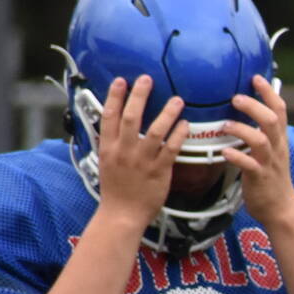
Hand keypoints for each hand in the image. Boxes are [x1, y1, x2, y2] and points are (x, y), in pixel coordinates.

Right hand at [93, 76, 184, 227]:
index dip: (114, 96)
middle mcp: (124, 151)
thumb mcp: (106, 164)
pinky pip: (171, 149)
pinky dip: (178, 135)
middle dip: (139, 96)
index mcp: (108, 148)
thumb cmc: (116, 191)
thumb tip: (116, 129)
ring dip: (166, 113)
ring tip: (177, 99)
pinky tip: (186, 124)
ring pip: (155, 130)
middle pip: (130, 117)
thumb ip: (113, 145)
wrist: (121, 214)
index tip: (121, 81)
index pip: (109, 116)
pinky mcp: (159, 171)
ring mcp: (142, 160)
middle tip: (147, 79)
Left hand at [221, 76, 293, 220]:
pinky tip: (225, 152)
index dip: (268, 93)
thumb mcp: (272, 151)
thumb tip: (245, 115)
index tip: (255, 77)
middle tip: (235, 97)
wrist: (281, 207)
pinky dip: (237, 156)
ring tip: (226, 124)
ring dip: (242, 129)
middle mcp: (277, 148)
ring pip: (261, 140)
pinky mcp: (260, 178)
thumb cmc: (270, 178)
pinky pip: (249, 165)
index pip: (280, 110)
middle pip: (272, 120)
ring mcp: (269, 163)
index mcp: (279, 139)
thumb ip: (261, 133)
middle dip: (254, 106)